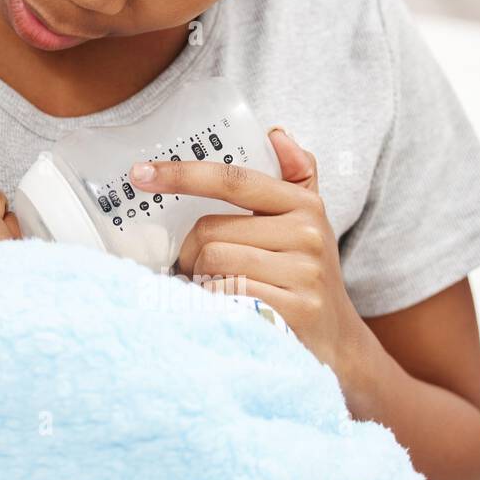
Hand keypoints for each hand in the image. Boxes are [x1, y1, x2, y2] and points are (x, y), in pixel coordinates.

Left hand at [132, 129, 371, 385]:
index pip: (232, 180)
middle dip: (191, 253)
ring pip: (211, 263)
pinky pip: (223, 296)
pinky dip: (212, 303)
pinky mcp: (292, 311)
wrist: (340, 346)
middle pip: (208, 231)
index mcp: (304, 205)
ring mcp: (302, 275)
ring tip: (218, 290)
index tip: (139, 174)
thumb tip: (276, 133)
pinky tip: (226, 309)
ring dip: (200, 280)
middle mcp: (308, 235)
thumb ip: (295, 176)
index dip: (182, 174)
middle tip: (198, 269)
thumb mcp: (308, 223)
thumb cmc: (306, 276)